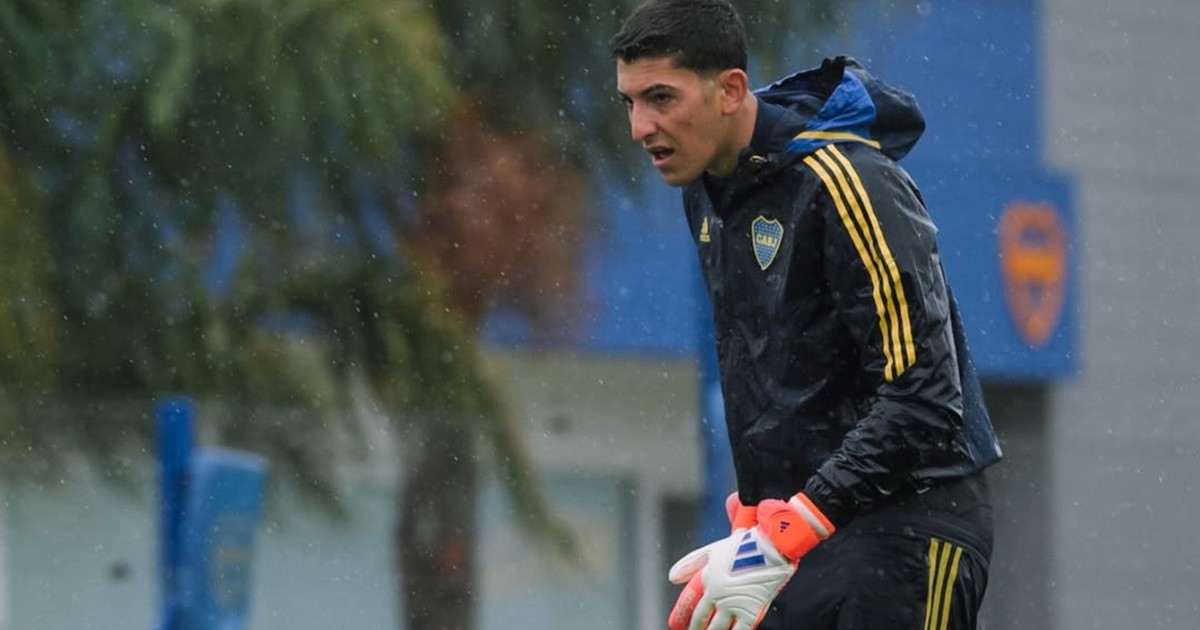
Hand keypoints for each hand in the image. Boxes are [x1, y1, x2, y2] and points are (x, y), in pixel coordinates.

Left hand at [667, 494, 834, 629]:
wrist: (771, 547)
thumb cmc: (744, 545)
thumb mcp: (713, 551)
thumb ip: (691, 563)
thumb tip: (672, 577)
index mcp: (707, 578)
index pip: (689, 602)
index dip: (680, 614)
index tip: (674, 624)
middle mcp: (717, 594)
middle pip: (701, 618)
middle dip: (694, 628)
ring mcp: (734, 604)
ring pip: (717, 628)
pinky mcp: (751, 612)